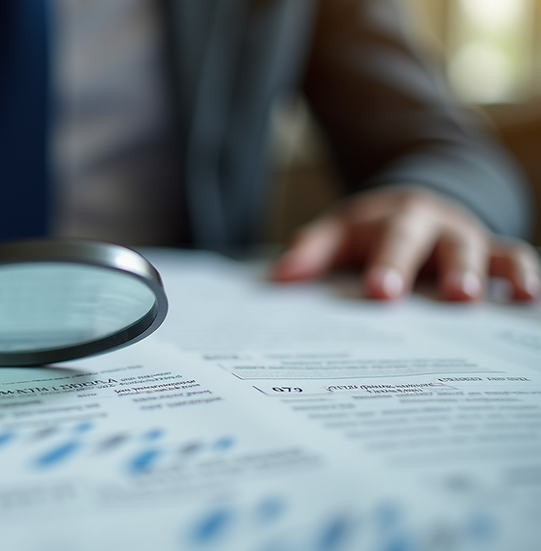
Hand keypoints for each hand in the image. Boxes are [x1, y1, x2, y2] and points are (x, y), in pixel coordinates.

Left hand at [270, 186, 539, 300]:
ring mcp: (468, 240)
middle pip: (445, 244)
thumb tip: (279, 276)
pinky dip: (525, 275)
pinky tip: (530, 300)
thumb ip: (310, 252)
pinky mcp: (492, 254)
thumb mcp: (337, 233)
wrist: (413, 206)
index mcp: (394, 219)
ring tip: (496, 300)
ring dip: (493, 273)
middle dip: (450, 268)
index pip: (390, 240)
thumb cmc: (369, 230)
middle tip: (453, 296)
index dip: (388, 264)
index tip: (381, 291)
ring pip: (487, 251)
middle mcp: (437, 226)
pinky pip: (514, 259)